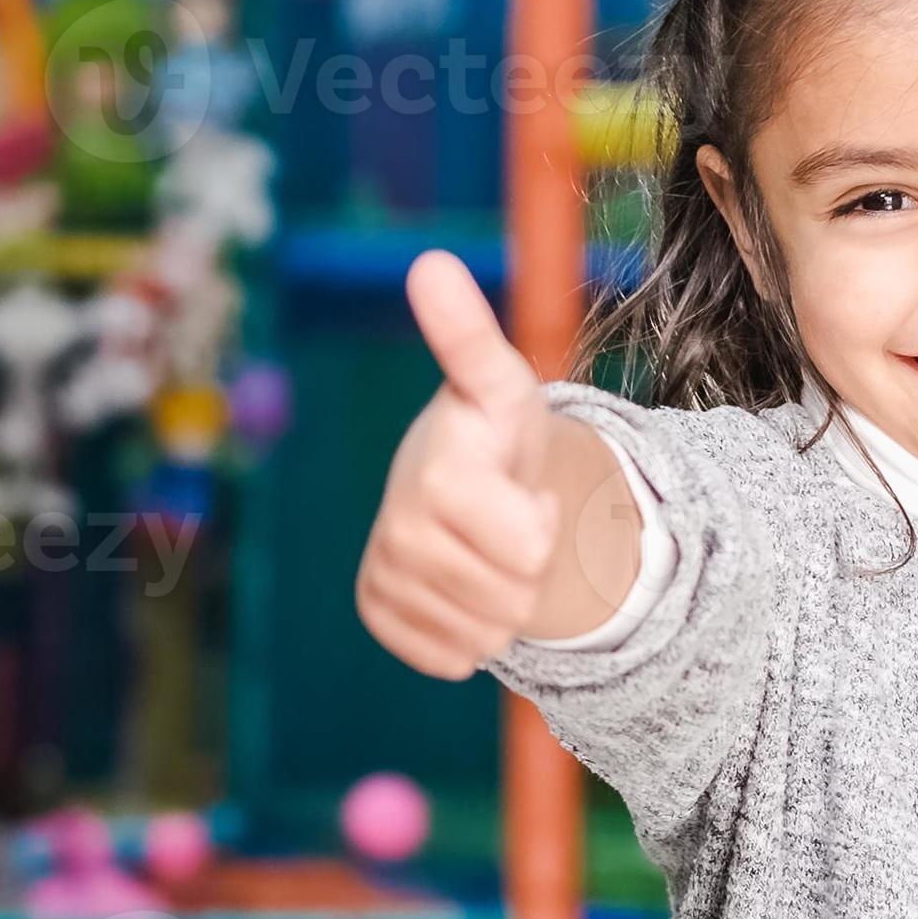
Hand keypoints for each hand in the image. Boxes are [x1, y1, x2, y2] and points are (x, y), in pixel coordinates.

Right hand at [356, 251, 561, 679]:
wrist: (459, 482)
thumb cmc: (491, 432)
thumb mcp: (502, 384)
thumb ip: (468, 334)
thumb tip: (428, 262)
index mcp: (437, 473)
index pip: (527, 549)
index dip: (540, 527)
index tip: (517, 488)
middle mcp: (397, 524)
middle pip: (515, 597)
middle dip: (528, 564)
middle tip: (507, 517)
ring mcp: (382, 571)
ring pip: (486, 635)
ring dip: (503, 599)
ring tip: (486, 544)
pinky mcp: (377, 610)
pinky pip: (452, 656)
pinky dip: (470, 630)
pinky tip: (460, 580)